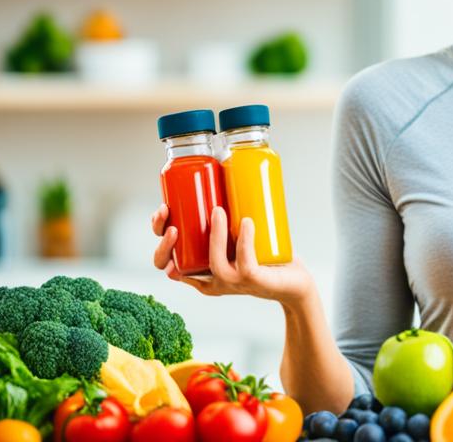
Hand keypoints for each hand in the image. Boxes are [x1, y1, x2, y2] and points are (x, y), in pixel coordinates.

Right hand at [151, 204, 313, 307]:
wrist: (294, 283)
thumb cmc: (262, 256)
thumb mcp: (236, 236)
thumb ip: (226, 215)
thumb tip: (224, 169)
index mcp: (199, 269)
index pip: (164, 258)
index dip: (158, 234)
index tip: (164, 208)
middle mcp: (210, 279)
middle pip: (172, 265)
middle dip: (165, 241)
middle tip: (171, 213)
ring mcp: (231, 282)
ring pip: (213, 263)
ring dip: (214, 235)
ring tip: (218, 210)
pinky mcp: (253, 281)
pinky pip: (245, 262)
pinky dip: (245, 241)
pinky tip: (246, 222)